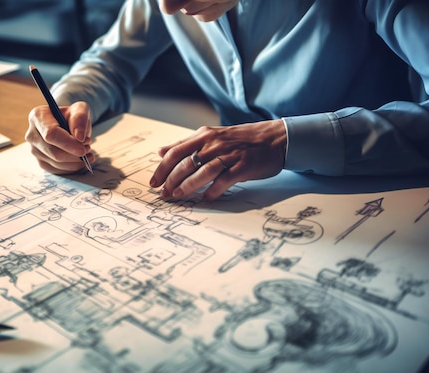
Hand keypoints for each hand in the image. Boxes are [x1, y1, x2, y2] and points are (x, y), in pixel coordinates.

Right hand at [26, 101, 93, 173]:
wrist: (68, 125)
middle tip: (88, 149)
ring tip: (87, 153)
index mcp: (37, 117)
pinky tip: (81, 160)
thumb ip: (80, 117)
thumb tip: (79, 137)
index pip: (50, 134)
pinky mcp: (41, 162)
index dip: (68, 144)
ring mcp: (34, 150)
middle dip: (74, 154)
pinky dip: (72, 167)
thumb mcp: (80, 109)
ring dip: (75, 161)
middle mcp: (32, 134)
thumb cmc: (72, 116)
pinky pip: (57, 170)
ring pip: (56, 163)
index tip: (84, 149)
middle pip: (53, 152)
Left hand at [149, 119, 286, 200]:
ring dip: (188, 185)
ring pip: (203, 170)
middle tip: (165, 194)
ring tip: (179, 196)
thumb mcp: (211, 136)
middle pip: (186, 162)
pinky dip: (213, 190)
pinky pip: (225, 179)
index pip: (175, 152)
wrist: (275, 139)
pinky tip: (206, 198)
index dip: (162, 168)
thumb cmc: (241, 140)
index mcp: (204, 136)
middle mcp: (214, 144)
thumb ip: (186, 144)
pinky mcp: (243, 166)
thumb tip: (160, 151)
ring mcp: (229, 155)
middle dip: (172, 180)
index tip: (153, 183)